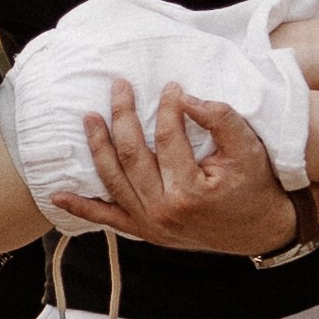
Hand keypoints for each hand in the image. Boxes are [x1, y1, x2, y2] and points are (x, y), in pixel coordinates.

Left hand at [49, 78, 293, 255]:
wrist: (260, 230)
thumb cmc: (254, 186)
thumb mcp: (248, 148)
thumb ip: (219, 119)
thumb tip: (185, 98)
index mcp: (190, 191)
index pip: (168, 138)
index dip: (167, 108)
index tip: (170, 87)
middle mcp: (163, 211)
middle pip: (132, 155)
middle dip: (121, 116)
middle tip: (118, 87)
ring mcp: (150, 225)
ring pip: (113, 180)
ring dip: (97, 147)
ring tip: (89, 118)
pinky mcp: (145, 232)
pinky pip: (107, 218)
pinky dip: (82, 207)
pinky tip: (59, 195)